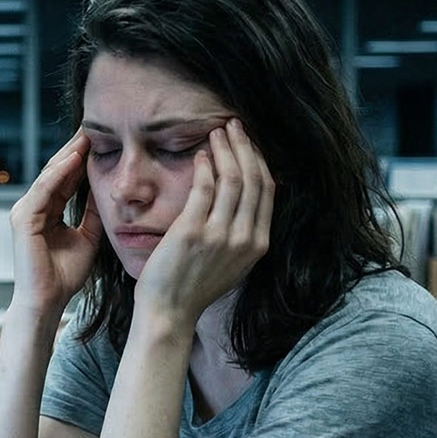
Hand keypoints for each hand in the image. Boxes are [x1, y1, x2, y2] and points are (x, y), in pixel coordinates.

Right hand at [7, 131, 104, 317]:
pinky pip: (43, 190)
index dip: (83, 158)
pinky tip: (74, 159)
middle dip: (75, 148)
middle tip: (94, 126)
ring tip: (86, 135)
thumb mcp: (88, 237)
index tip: (103, 140)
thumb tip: (107, 190)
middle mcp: (33, 207)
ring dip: (68, 155)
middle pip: (56, 170)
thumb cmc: (64, 276)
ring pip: (48, 175)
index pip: (65, 177)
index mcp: (47, 211)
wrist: (47, 301)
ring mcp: (25, 211)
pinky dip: (58, 174)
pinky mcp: (23, 220)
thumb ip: (93, 213)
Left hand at [134, 121, 273, 326]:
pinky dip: (204, 166)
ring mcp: (220, 235)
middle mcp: (245, 238)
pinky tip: (200, 154)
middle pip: (253, 178)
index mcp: (258, 244)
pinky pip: (204, 188)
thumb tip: (247, 196)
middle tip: (233, 125)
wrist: (169, 312)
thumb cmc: (195, 285)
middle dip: (244, 146)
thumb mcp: (233, 261)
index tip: (248, 142)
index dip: (259, 159)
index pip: (267, 190)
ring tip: (216, 132)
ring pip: (232, 178)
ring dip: (225, 149)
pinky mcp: (193, 232)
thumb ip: (243, 232)